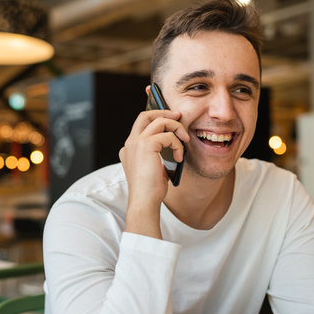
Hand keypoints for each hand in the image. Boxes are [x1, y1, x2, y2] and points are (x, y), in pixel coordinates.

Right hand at [119, 109, 188, 236]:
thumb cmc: (150, 189)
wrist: (144, 201)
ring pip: (159, 121)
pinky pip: (168, 136)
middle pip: (145, 115)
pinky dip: (178, 144)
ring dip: (176, 127)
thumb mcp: (153, 167)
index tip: (171, 119)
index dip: (156, 119)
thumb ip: (157, 153)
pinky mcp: (146, 145)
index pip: (141, 124)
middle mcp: (130, 143)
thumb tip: (172, 142)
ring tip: (184, 139)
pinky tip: (179, 157)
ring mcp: (136, 142)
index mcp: (129, 148)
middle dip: (164, 112)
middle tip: (178, 116)